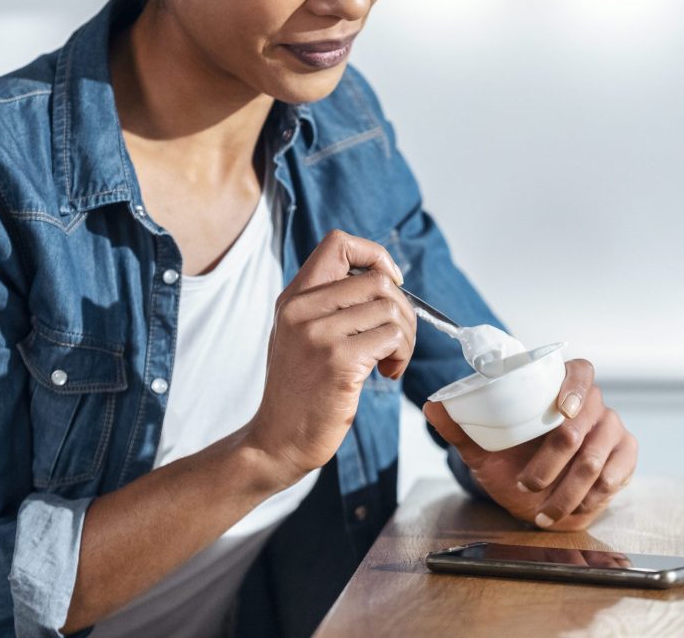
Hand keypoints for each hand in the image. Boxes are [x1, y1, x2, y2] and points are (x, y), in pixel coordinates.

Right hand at [244, 229, 414, 489]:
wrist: (277, 440)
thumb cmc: (299, 390)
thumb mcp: (299, 334)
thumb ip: (328, 303)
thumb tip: (385, 279)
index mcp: (294, 297)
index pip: (339, 242)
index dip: (375, 255)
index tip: (388, 283)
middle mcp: (302, 309)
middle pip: (378, 280)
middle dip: (403, 309)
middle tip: (396, 339)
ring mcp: (319, 335)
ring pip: (391, 309)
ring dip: (405, 337)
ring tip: (391, 360)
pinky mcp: (339, 362)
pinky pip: (392, 339)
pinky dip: (400, 356)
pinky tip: (387, 374)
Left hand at [424, 358, 636, 530]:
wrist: (534, 498)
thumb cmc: (511, 463)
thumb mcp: (483, 448)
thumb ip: (460, 426)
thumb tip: (431, 406)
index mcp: (559, 388)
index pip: (580, 371)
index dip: (575, 387)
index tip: (562, 410)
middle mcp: (591, 405)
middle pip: (585, 421)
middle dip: (554, 460)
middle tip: (528, 483)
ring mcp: (611, 430)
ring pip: (597, 456)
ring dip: (569, 489)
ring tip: (544, 510)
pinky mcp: (625, 457)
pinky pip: (618, 473)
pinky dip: (594, 497)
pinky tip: (575, 509)